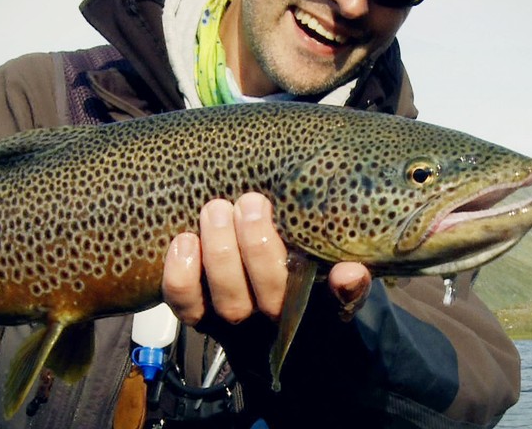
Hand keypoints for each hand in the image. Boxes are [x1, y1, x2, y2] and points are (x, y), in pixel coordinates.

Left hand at [161, 192, 371, 325]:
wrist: (264, 329)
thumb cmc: (299, 284)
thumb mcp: (329, 285)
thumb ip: (345, 282)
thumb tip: (351, 272)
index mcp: (310, 309)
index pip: (327, 302)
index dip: (336, 288)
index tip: (334, 262)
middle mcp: (271, 321)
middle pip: (269, 295)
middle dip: (256, 245)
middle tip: (252, 202)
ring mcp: (232, 319)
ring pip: (226, 298)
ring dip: (220, 250)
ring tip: (216, 208)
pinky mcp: (198, 315)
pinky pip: (185, 303)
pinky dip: (181, 273)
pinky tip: (184, 239)